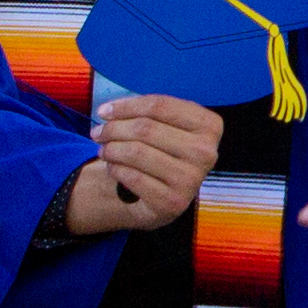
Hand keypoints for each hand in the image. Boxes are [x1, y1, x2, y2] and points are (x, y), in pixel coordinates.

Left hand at [58, 93, 223, 235]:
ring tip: (103, 150)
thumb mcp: (165, 126)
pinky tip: (114, 168)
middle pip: (146, 128)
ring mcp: (191, 179)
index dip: (126, 106)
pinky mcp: (173, 202)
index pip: (159, 106)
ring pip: (136, 152)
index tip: (104, 111)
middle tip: (97, 133)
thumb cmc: (162, 153)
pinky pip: (132, 177)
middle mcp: (206, 152)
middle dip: (113, 129)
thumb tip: (108, 112)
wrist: (164, 197)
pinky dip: (116, 169)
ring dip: (111, 149)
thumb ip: (145, 113)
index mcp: (209, 126)